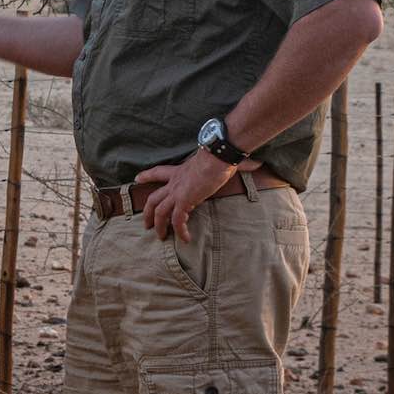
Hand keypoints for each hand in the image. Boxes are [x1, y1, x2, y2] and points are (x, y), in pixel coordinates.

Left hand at [132, 149, 261, 241]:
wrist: (218, 154)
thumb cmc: (221, 154)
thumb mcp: (222, 161)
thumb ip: (236, 165)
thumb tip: (256, 164)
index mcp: (180, 171)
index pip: (158, 172)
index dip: (147, 176)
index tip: (137, 179)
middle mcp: (174, 182)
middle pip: (153, 198)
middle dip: (147, 212)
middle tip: (146, 224)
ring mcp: (177, 192)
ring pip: (159, 212)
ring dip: (160, 226)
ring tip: (162, 237)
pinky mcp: (183, 201)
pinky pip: (177, 220)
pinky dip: (180, 231)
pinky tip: (186, 239)